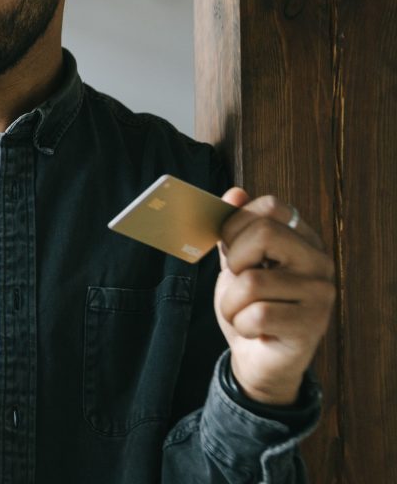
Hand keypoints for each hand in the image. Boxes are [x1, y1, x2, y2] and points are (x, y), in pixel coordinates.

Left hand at [215, 188, 334, 404]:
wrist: (258, 358)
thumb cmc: (248, 305)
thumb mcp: (236, 263)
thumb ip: (234, 230)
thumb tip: (234, 193)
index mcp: (302, 238)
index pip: (271, 206)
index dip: (237, 224)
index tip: (231, 247)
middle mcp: (318, 261)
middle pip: (263, 234)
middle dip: (234, 262)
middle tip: (238, 282)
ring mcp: (320, 293)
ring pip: (251, 281)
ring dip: (231, 303)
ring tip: (243, 313)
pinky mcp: (312, 324)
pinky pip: (257, 314)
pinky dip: (242, 324)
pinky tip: (255, 330)